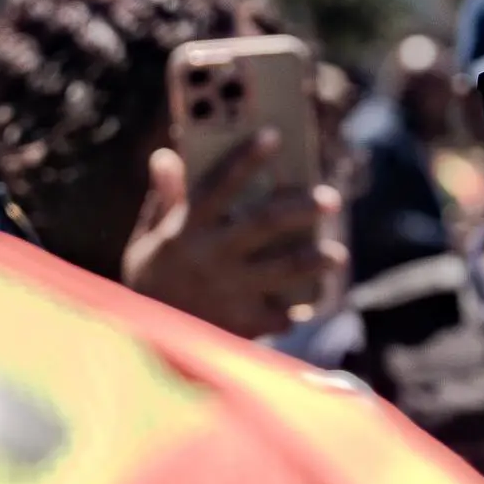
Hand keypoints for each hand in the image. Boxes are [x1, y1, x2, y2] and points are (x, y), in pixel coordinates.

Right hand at [126, 131, 346, 339]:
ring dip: (315, 259)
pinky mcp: (241, 325)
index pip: (218, 184)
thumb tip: (166, 155)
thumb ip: (163, 201)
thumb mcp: (146, 242)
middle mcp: (209, 256)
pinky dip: (298, 309)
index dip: (245, 158)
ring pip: (283, 269)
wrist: (146, 349)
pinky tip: (311, 303)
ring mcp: (228, 291)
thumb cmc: (150, 285)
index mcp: (184, 230)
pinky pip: (280, 314)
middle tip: (331, 197)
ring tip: (338, 255)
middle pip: (264, 223)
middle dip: (301, 207)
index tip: (274, 135)